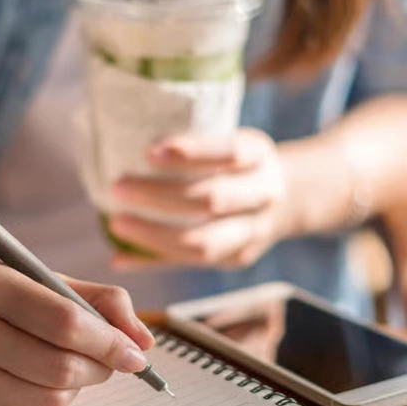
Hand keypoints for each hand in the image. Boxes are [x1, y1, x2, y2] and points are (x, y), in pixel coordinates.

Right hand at [0, 262, 154, 405]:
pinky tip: (36, 380)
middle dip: (100, 368)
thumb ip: (97, 300)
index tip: (136, 353)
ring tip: (74, 368)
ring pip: (45, 402)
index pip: (63, 321)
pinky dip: (46, 401)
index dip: (109, 341)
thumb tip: (143, 341)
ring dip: (77, 389)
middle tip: (112, 361)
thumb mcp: (36, 278)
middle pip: (58, 368)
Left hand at [108, 128, 289, 268]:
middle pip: (212, 199)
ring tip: (118, 223)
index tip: (149, 152)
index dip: (190, 153)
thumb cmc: (239, 164)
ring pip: (204, 242)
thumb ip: (194, 149)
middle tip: (118, 187)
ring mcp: (255, 231)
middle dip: (160, 195)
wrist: (289, 199)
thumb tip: (127, 148)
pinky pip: (192, 262)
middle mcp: (263, 194)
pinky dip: (154, 260)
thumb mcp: (230, 144)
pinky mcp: (239, 257)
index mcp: (259, 155)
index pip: (229, 153)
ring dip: (154, 236)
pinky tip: (122, 258)